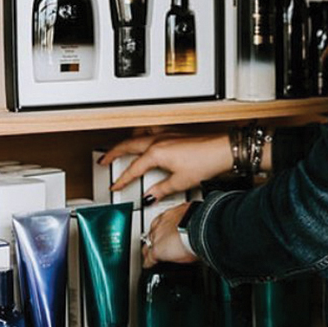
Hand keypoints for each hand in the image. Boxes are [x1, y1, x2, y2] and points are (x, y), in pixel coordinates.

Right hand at [100, 132, 233, 202]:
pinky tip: (147, 140)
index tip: (115, 186)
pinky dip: (144, 135)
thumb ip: (161, 189)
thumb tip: (150, 195)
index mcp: (156, 153)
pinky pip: (153, 131)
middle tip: (104, 159)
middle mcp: (159, 140)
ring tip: (122, 148)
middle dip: (114, 153)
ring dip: (128, 140)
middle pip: (129, 145)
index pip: (133, 168)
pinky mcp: (176, 132)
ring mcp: (168, 133)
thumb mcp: (180, 182)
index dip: (122, 179)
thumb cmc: (205, 162)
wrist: (223, 150)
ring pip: (140, 134)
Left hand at [142, 202, 196, 268]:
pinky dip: (149, 262)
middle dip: (157, 237)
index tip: (169, 231)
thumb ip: (192, 219)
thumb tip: (197, 222)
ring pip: (148, 243)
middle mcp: (163, 222)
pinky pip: (149, 258)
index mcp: (174, 213)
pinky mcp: (156, 250)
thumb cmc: (202, 222)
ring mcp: (158, 236)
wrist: (200, 229)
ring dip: (151, 248)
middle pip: (154, 231)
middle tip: (163, 243)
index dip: (166, 227)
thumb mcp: (196, 217)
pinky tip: (149, 265)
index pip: (164, 220)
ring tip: (155, 255)